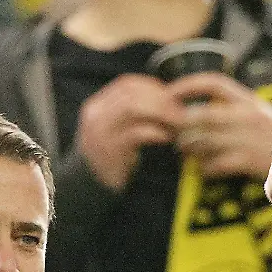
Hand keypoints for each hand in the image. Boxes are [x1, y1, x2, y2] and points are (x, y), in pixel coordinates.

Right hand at [76, 74, 185, 189]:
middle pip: (130, 93)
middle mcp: (96, 114)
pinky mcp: (110, 151)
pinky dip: (155, 132)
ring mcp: (100, 132)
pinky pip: (135, 134)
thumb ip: (135, 113)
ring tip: (177, 122)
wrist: (90, 187)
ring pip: (131, 108)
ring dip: (160, 112)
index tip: (173, 97)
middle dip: (160, 99)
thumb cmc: (111, 157)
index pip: (127, 84)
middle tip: (181, 110)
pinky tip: (166, 137)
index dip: (153, 87)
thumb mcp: (116, 129)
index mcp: (98, 105)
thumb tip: (168, 99)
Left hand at [168, 72, 271, 178]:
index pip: (214, 83)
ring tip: (184, 149)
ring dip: (188, 147)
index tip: (169, 93)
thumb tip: (198, 113)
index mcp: (249, 101)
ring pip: (203, 141)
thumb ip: (235, 109)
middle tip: (172, 131)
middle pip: (201, 116)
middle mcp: (247, 116)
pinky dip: (204, 167)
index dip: (188, 85)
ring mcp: (247, 138)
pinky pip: (213, 164)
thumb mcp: (260, 114)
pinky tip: (204, 168)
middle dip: (181, 125)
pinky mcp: (247, 161)